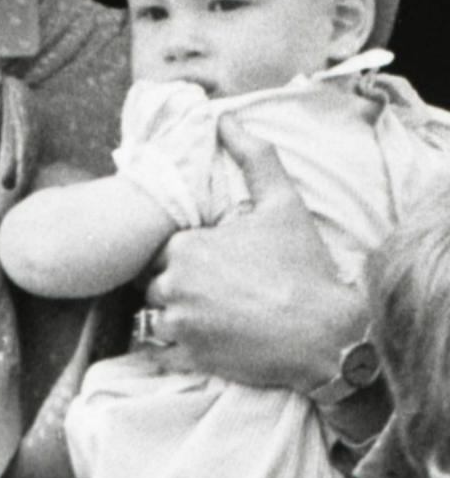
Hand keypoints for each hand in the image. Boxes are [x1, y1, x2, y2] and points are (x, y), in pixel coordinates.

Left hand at [141, 117, 365, 389]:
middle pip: (152, 284)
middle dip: (174, 285)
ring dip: (174, 315)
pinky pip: (163, 351)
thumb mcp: (283, 203)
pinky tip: (208, 339)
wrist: (324, 334)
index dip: (182, 255)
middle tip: (212, 289)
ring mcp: (179, 326)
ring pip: (155, 317)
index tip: (211, 261)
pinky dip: (178, 345)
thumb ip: (253, 157)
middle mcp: (173, 286)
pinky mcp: (189, 358)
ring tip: (211, 314)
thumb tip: (226, 119)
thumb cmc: (302, 266)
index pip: (159, 250)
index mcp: (186, 247)